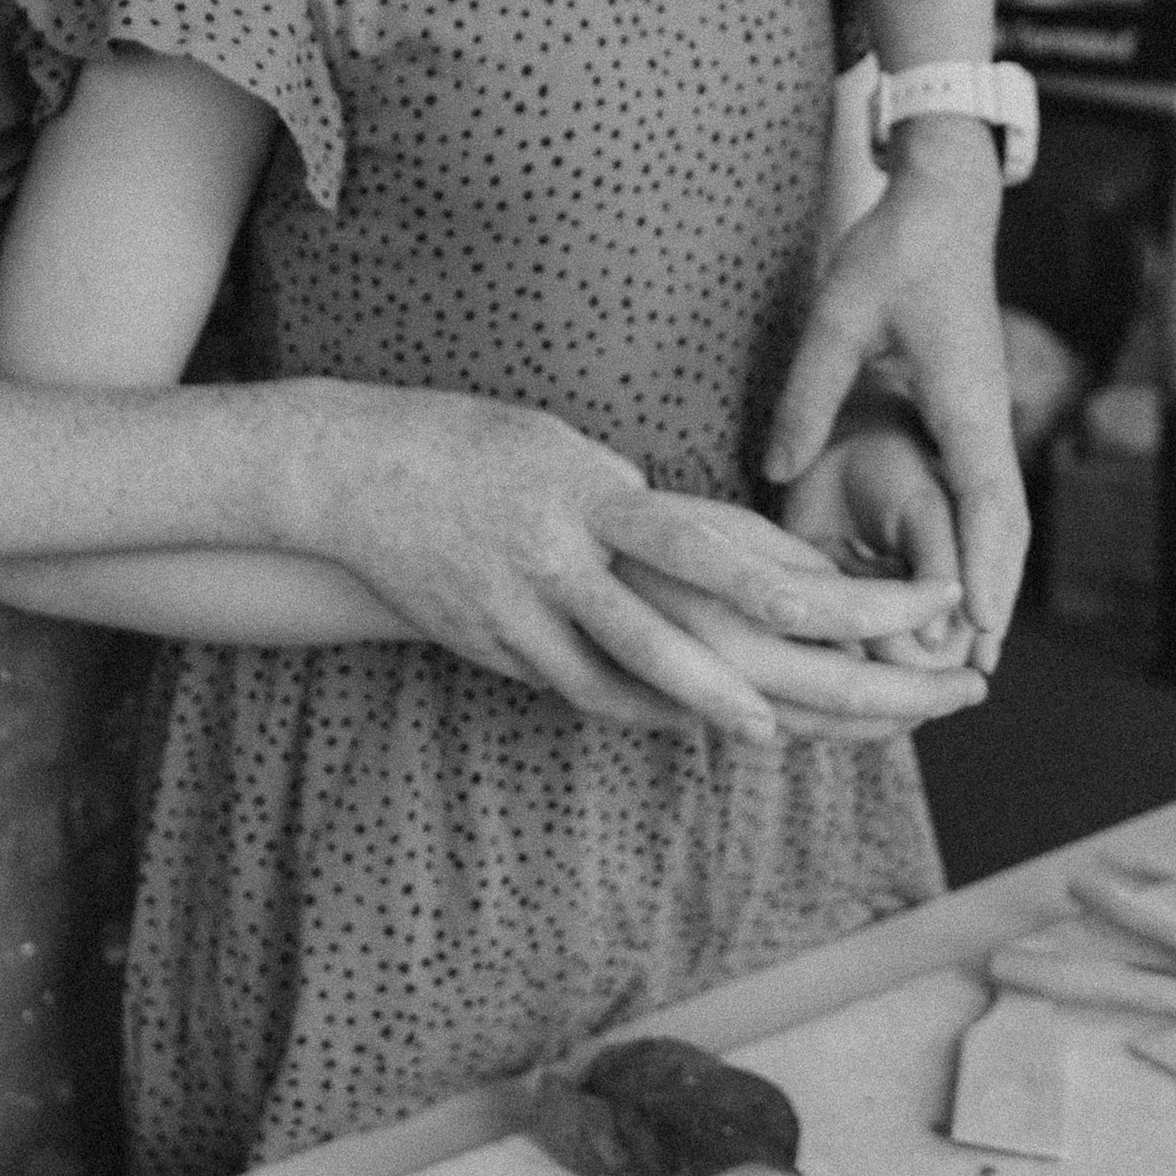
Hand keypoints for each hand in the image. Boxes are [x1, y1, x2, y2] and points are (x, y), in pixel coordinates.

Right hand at [308, 383, 963, 743]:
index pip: (690, 543)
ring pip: (603, 683)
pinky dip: (620, 702)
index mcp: (586, 497)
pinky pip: (562, 685)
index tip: (821, 611)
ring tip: (749, 732)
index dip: (759, 582)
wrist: (354, 471)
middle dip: (716, 687)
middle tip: (780, 725)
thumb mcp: (562, 448)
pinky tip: (666, 716)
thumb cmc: (477, 443)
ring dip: (677, 711)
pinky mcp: (483, 644)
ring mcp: (512, 609)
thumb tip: (701, 538)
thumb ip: (629, 499)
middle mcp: (553, 558)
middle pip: (647, 639)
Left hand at [764, 120, 1029, 664]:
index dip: (987, 574)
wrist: (944, 201)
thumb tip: (776, 473)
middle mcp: (986, 419)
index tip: (980, 635)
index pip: (988, 504)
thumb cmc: (896, 249)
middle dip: (996, 599)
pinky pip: (978, 490)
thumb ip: (807, 394)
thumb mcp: (840, 315)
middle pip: (1006, 527)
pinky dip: (976, 542)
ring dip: (990, 577)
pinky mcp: (970, 410)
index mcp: (966, 402)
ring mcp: (983, 417)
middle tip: (978, 676)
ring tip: (971, 648)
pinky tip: (952, 577)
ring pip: (999, 513)